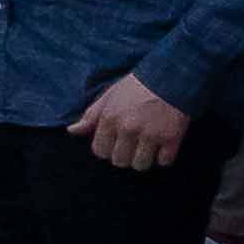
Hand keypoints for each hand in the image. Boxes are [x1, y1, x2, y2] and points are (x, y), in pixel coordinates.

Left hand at [70, 70, 191, 172]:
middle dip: (125, 155)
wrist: (172, 77)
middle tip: (133, 144)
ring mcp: (150, 134)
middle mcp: (128, 129)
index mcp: (110, 119)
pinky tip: (163, 144)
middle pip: (120, 161)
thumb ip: (91, 116)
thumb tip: (72, 131)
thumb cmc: (137, 87)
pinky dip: (164, 156)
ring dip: (144, 159)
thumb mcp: (109, 96)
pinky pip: (164, 161)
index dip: (107, 148)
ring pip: (140, 165)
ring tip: (148, 146)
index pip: (100, 151)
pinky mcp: (171, 137)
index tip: (116, 142)